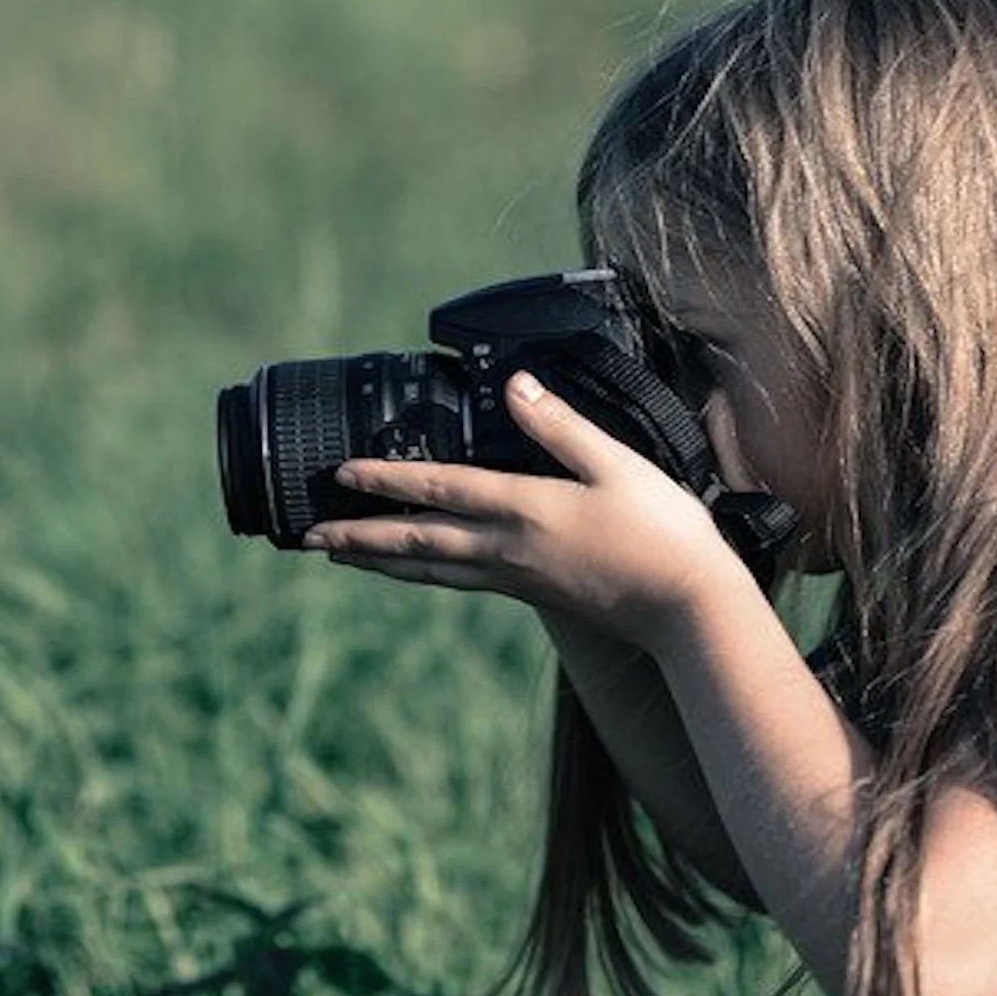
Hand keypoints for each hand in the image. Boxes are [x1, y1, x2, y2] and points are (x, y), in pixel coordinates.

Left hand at [304, 372, 756, 652]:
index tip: (339, 474)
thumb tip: (516, 385)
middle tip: (308, 538)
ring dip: (382, 560)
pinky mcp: (535, 595)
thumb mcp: (617, 465)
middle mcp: (509, 549)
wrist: (688, 610)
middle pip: (417, 541)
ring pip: (432, 569)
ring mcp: (519, 578)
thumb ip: (561, 426)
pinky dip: (424, 574)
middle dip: (360, 536)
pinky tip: (420, 571)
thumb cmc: (663, 534)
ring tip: (343, 556)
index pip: (439, 488)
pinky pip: (460, 581)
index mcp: (525, 509)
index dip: (386, 480)